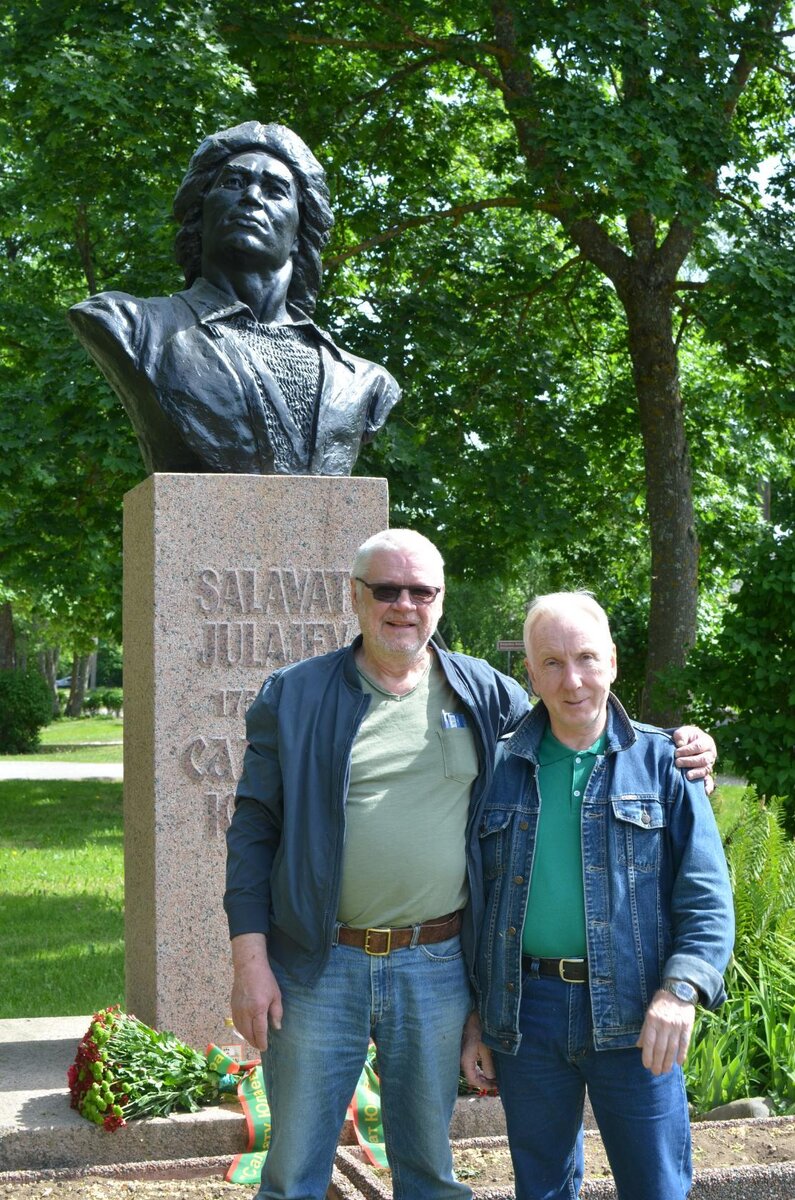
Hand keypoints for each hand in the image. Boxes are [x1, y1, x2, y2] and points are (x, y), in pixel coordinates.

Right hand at [230, 932, 282, 1051]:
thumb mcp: (276, 995)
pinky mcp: (232, 1006)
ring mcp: (237, 1009)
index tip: (265, 1048)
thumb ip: (276, 1012)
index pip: (259, 1031)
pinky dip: (240, 1029)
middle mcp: (245, 1012)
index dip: (262, 1042)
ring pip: (240, 1029)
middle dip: (254, 1042)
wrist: (248, 967)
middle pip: (248, 1033)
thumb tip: (277, 1027)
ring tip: (253, 1040)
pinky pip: (236, 1022)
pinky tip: (245, 1030)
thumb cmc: (265, 980)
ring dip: (247, 1037)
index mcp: (258, 1009)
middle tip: (260, 1046)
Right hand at [460, 1010, 496, 1090]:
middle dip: (484, 1081)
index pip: (473, 1079)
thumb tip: (492, 1078)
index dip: (484, 1085)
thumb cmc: (480, 1027)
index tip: (495, 1086)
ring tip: (495, 1076)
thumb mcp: (486, 1046)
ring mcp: (464, 1053)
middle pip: (472, 1076)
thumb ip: (488, 1063)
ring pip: (472, 1070)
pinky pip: (472, 1063)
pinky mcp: (466, 1049)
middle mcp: (462, 1058)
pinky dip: (480, 1067)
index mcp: (465, 1058)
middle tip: (497, 1083)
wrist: (473, 1012)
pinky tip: (489, 1067)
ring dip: (483, 1074)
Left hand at [636, 990, 695, 1075]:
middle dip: (658, 1063)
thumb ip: (645, 1030)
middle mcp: (664, 1024)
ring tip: (666, 1071)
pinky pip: (684, 1043)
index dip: (648, 1056)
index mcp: (652, 1020)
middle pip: (661, 1048)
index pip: (649, 1042)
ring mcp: (676, 1025)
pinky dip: (682, 1054)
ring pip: (672, 1048)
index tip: (646, 1066)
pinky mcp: (687, 1026)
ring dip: (668, 1062)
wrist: (679, 991)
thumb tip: (639, 1046)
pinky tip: (678, 1063)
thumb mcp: (649, 1012)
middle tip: (656, 1073)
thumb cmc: (661, 1003)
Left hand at [673, 725, 716, 790]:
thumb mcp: (683, 732)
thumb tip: (680, 744)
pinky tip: (704, 791)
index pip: (699, 747)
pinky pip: (709, 782)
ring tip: (686, 775)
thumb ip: (681, 735)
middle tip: (677, 762)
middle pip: (703, 760)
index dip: (687, 750)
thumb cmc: (686, 737)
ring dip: (696, 773)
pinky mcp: (706, 775)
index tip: (676, 753)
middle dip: (689, 762)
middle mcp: (710, 754)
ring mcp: (709, 765)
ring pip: (705, 770)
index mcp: (707, 742)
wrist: (687, 743)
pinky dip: (707, 787)